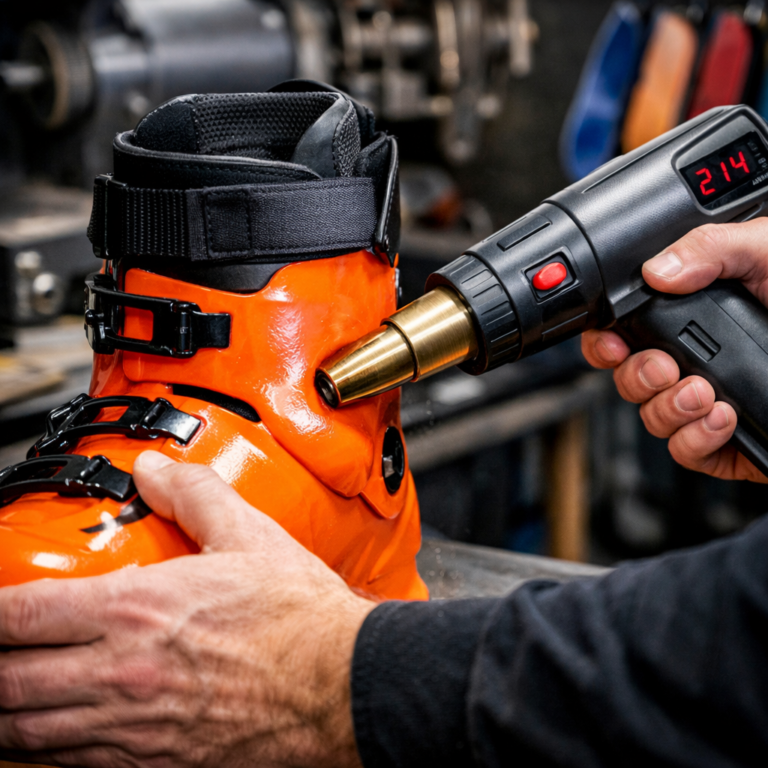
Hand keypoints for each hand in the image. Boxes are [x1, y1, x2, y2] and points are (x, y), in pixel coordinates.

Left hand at [0, 452, 373, 767]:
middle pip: (7, 680)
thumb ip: (193, 495)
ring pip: (26, 730)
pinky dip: (42, 748)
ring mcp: (132, 727)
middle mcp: (121, 673)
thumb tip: (155, 470)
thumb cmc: (298, 618)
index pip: (21, 613)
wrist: (342, 684)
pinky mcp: (153, 764)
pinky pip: (69, 764)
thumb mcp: (248, 536)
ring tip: (5, 691)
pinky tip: (47, 733)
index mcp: (138, 609)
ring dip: (4, 711)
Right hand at [581, 219, 767, 482]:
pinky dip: (694, 437)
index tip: (614, 343)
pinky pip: (684, 451)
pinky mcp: (726, 442)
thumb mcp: (766, 251)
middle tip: (666, 367)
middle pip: (629, 379)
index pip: (627, 332)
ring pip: (651, 417)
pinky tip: (722, 415)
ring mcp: (707, 404)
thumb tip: (657, 269)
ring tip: (703, 391)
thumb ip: (710, 248)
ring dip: (668, 406)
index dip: (607, 342)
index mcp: (695, 316)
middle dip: (638, 376)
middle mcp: (695, 360)